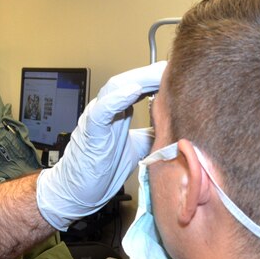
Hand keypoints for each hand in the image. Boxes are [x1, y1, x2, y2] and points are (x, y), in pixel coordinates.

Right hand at [36, 61, 166, 229]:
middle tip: (176, 68)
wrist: (77, 190)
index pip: (138, 85)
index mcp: (117, 111)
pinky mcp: (91, 130)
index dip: (158, 78)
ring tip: (159, 73)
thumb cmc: (102, 169)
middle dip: (152, 73)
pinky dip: (117, 98)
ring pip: (115, 87)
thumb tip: (177, 126)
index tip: (182, 74)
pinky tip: (133, 90)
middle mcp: (105, 109)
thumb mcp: (137, 147)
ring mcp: (96, 117)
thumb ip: (152, 133)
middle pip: (129, 80)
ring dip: (138, 79)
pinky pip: (102, 110)